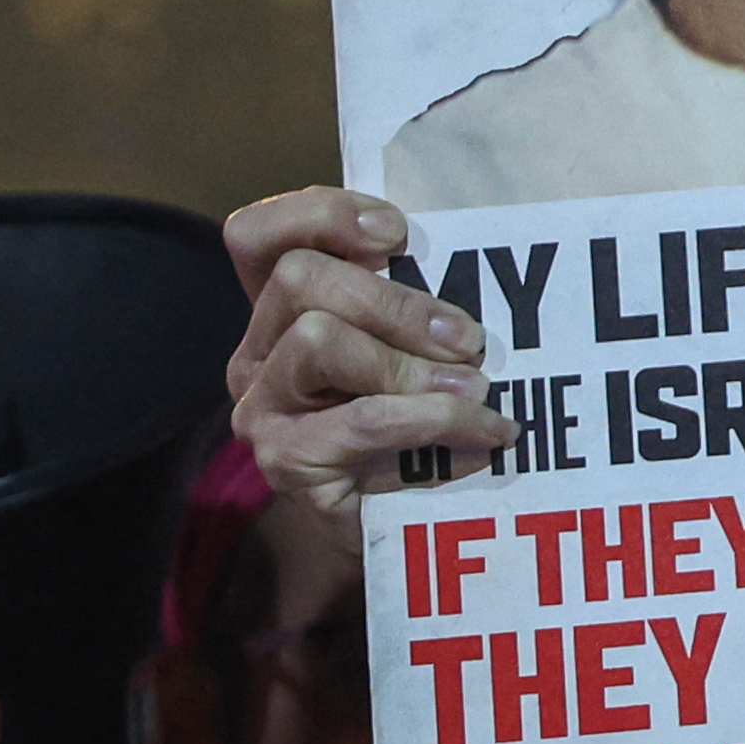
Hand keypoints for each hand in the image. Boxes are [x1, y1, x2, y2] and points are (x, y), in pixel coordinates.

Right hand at [223, 187, 509, 545]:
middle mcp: (256, 352)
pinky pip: (361, 419)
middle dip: (395, 300)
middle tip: (467, 338)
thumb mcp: (417, 347)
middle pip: (300, 278)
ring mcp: (262, 407)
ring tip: (476, 389)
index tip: (398, 235)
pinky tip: (485, 432)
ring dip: (409, 363)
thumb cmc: (420, 423)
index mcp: (281, 310)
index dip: (320, 215)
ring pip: (317, 337)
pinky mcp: (285, 460)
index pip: (258, 236)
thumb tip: (487, 251)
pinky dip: (434, 420)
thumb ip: (417, 299)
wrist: (402, 529)